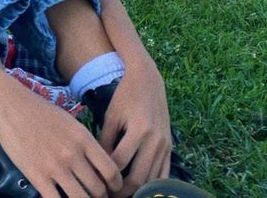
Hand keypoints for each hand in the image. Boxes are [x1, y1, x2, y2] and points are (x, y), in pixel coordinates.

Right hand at [0, 73, 122, 197]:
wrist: (12, 106)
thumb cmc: (41, 112)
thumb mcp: (70, 122)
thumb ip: (85, 143)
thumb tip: (98, 166)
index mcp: (83, 138)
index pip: (111, 170)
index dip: (116, 184)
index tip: (114, 188)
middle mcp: (72, 154)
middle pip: (98, 189)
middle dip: (101, 197)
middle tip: (98, 196)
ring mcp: (55, 167)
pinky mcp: (37, 177)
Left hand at [97, 58, 171, 196]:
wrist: (147, 79)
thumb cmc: (125, 96)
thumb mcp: (111, 115)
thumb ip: (105, 140)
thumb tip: (98, 166)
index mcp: (138, 129)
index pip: (119, 162)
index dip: (106, 175)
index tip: (96, 180)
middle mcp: (155, 139)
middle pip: (138, 177)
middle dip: (122, 191)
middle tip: (108, 194)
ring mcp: (165, 145)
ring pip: (152, 179)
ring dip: (137, 191)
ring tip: (121, 193)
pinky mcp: (170, 147)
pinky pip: (164, 173)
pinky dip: (152, 185)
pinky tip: (140, 189)